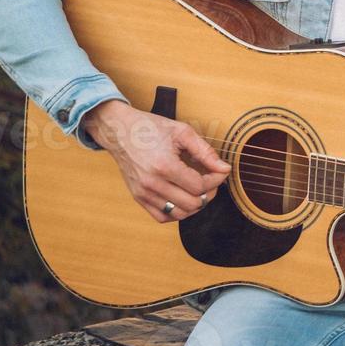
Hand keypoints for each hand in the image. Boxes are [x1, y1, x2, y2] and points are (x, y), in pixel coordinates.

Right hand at [83, 99, 231, 223]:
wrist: (120, 131)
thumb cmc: (151, 128)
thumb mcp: (182, 132)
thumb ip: (205, 152)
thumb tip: (224, 168)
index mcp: (164, 166)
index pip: (199, 186)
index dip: (216, 180)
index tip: (220, 171)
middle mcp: (152, 184)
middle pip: (192, 204)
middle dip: (209, 193)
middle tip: (211, 180)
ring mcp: (143, 193)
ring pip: (179, 214)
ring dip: (195, 205)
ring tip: (199, 190)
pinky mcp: (138, 198)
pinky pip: (162, 217)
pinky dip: (177, 212)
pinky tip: (182, 197)